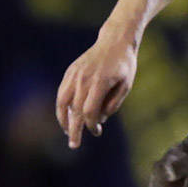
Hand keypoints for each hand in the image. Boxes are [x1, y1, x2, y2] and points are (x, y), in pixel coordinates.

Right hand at [55, 32, 136, 147]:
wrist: (115, 41)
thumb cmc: (124, 65)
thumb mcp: (126, 85)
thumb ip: (113, 103)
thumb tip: (99, 119)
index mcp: (99, 83)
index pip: (89, 111)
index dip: (91, 125)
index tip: (97, 132)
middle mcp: (83, 80)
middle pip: (74, 110)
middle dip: (74, 130)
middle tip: (74, 145)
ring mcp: (74, 75)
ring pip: (62, 102)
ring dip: (63, 119)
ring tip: (67, 131)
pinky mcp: (70, 72)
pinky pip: (62, 92)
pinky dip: (61, 106)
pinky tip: (65, 115)